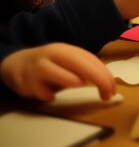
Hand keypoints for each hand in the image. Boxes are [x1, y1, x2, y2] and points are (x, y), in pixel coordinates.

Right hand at [0, 43, 115, 101]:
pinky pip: (45, 93)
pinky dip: (51, 96)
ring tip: (78, 85)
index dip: (105, 75)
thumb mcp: (67, 62)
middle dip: (99, 80)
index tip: (113, 89)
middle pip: (82, 65)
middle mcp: (54, 55)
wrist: (17, 64)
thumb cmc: (50, 65)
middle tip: (108, 95)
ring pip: (64, 75)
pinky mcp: (27, 82)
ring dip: (75, 82)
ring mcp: (40, 67)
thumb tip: (108, 81)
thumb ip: (85, 67)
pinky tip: (50, 95)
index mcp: (67, 50)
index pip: (92, 60)